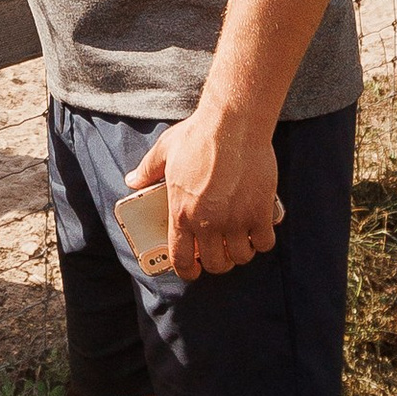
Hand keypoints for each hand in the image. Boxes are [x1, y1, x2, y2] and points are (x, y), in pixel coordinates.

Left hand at [128, 111, 283, 282]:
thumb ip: (147, 170)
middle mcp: (208, 222)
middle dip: (217, 263)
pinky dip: (262, 241)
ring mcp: (235, 219)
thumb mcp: (164, 151)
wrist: (233, 124)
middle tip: (220, 251)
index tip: (193, 269)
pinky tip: (258, 230)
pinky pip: (264, 242)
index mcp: (181, 213)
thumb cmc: (198, 136)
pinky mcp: (260, 211)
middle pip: (216, 264)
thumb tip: (132, 181)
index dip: (188, 271)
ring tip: (240, 241)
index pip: (181, 260)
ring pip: (240, 257)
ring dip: (240, 253)